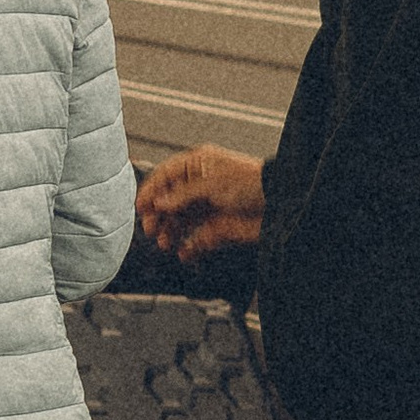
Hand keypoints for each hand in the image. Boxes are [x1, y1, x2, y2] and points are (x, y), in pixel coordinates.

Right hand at [134, 144, 265, 269]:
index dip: (151, 190)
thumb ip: (182, 195)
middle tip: (151, 228)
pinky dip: (189, 248)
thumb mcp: (211, 183)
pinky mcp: (218, 228)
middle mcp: (202, 186)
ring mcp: (209, 207)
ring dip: (170, 232)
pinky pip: (197, 240)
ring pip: (181, 222)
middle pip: (170, 201)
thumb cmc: (252, 182)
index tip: (141, 206)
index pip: (166, 176)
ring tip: (164, 243)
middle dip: (159, 215)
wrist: (279, 203)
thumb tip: (161, 202)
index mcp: (199, 166)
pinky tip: (183, 252)